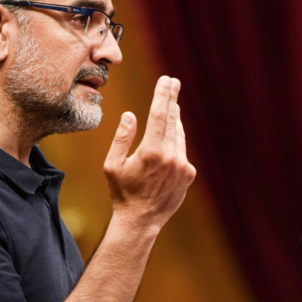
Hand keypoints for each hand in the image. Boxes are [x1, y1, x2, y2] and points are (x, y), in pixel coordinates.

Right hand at [104, 76, 195, 231]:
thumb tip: (130, 115)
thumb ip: (122, 138)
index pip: (159, 115)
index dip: (163, 95)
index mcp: (151, 152)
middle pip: (172, 120)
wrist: (141, 221)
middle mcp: (170, 157)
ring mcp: (182, 166)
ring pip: (179, 135)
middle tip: (173, 82)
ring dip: (174, 119)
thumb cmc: (122, 192)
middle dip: (172, 100)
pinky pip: (182, 150)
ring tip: (171, 106)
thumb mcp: (112, 165)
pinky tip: (170, 136)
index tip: (167, 80)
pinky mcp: (189, 174)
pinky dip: (176, 141)